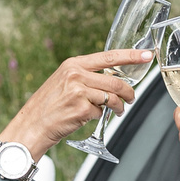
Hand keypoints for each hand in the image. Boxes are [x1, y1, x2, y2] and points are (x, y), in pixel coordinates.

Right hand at [0, 50, 149, 158]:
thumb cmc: (49, 106)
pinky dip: (99, 117)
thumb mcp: (64, 82)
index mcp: (73, 64)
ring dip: (119, 107)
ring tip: (117, 112)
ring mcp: (79, 91)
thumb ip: (86, 76)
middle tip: (131, 99)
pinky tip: (88, 118)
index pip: (109, 56)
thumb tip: (112, 79)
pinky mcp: (81, 108)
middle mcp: (76, 74)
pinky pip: (101, 113)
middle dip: (129, 92)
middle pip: (116, 81)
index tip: (147, 55)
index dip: (132, 56)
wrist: (32, 125)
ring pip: (113, 98)